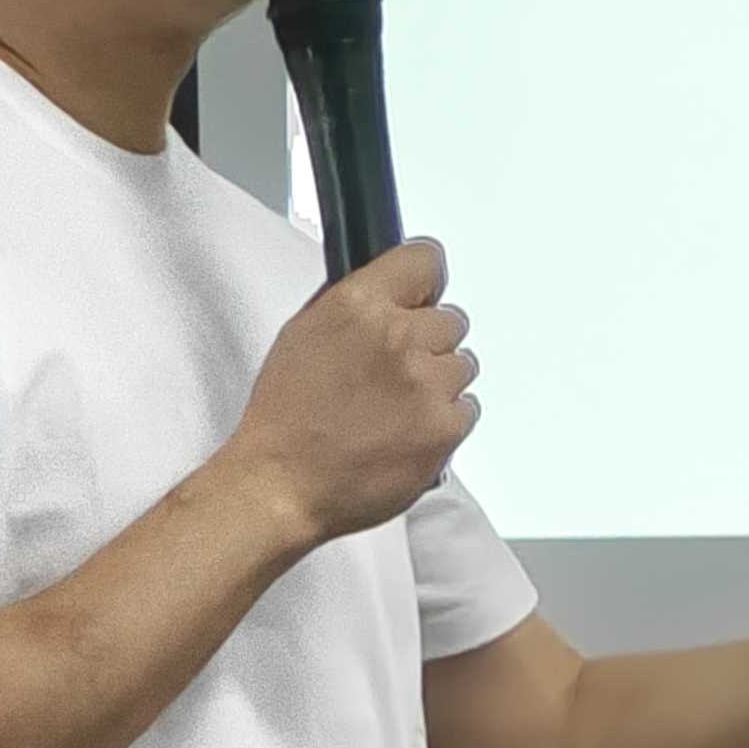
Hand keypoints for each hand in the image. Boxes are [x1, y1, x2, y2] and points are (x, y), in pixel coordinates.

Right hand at [227, 237, 479, 551]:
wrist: (282, 486)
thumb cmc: (285, 418)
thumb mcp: (304, 334)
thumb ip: (356, 305)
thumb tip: (391, 290)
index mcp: (358, 306)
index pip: (425, 261)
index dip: (423, 284)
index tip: (420, 297)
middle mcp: (398, 338)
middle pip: (451, 318)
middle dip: (427, 341)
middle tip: (392, 372)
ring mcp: (426, 384)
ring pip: (462, 364)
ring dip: (437, 382)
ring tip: (395, 408)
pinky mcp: (444, 427)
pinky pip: (466, 408)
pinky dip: (443, 420)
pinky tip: (406, 432)